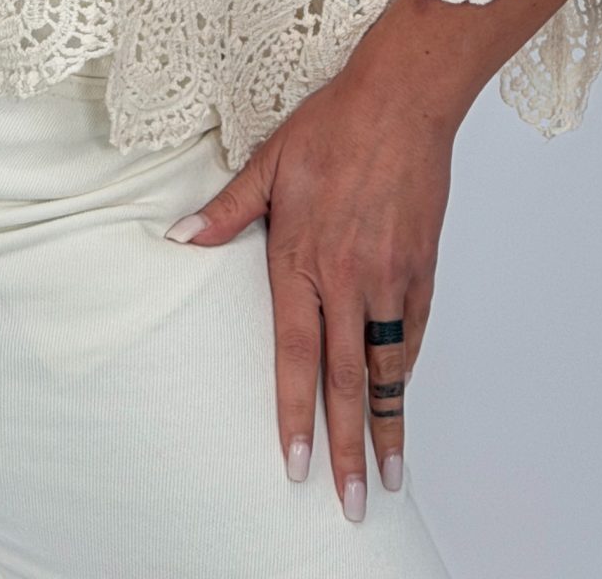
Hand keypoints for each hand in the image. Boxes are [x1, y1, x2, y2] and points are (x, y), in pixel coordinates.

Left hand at [163, 48, 454, 520]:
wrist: (402, 100)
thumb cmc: (334, 126)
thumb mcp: (270, 163)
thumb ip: (228, 210)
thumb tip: (179, 237)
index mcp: (304, 259)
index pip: (295, 355)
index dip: (294, 413)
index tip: (296, 463)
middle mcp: (349, 279)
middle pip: (346, 380)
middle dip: (348, 447)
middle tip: (349, 502)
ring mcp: (391, 277)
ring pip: (387, 368)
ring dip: (388, 425)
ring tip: (389, 474)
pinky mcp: (422, 268)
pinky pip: (412, 333)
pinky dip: (404, 371)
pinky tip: (400, 397)